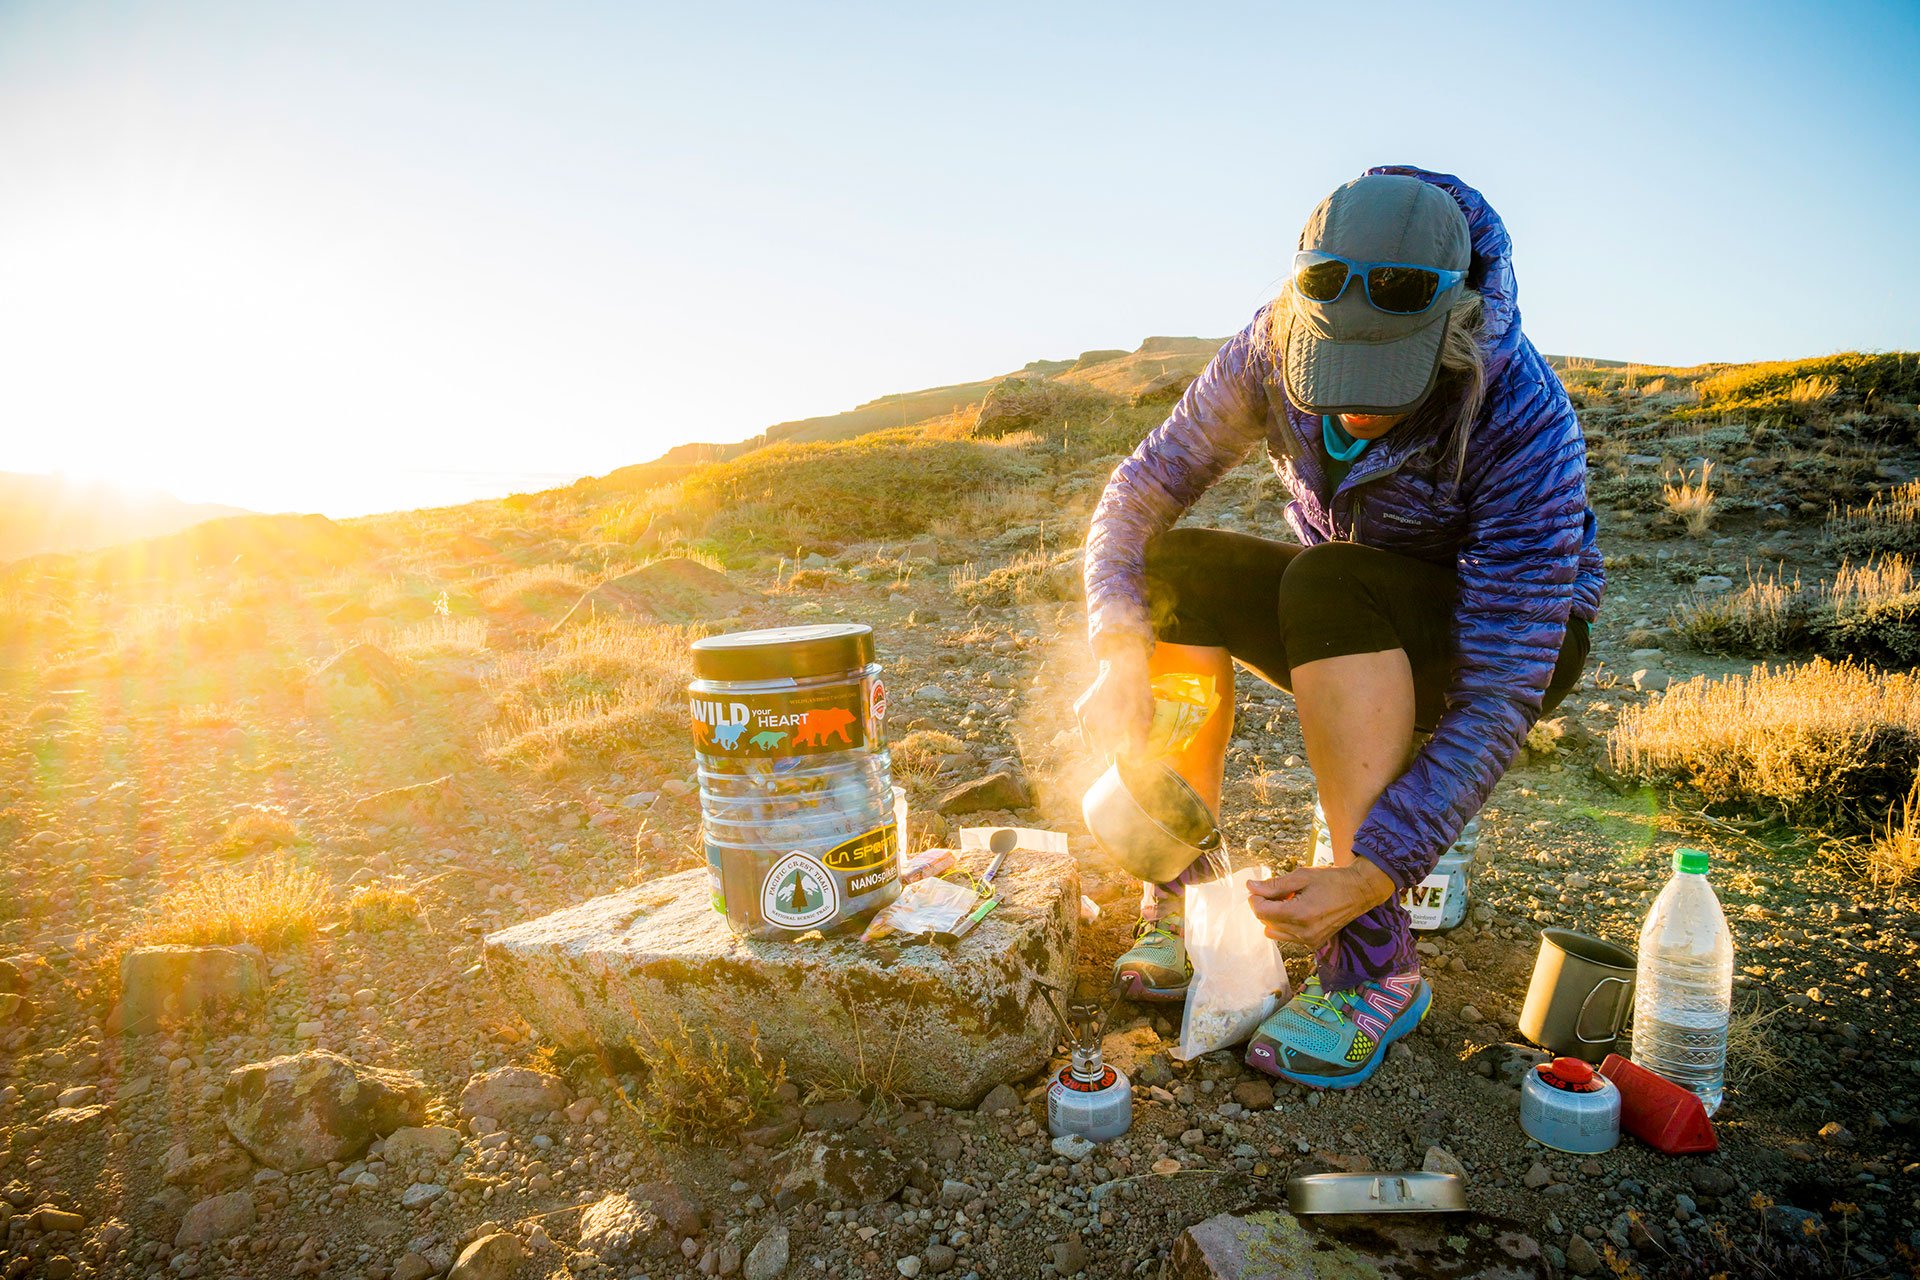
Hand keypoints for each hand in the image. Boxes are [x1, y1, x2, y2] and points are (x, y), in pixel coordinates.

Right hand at [1074, 643, 1151, 760]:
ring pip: (1090, 742)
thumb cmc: (1137, 691)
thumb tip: (1134, 763)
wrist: (1120, 666)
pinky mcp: (1078, 709)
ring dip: (1100, 740)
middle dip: (1110, 748)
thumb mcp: (1145, 716)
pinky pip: (1084, 730)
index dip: (1120, 755)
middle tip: (1122, 737)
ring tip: (1114, 727)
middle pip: (1099, 750)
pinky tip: (1105, 716)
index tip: (1126, 750)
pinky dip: (1093, 728)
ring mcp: (1083, 716)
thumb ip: (1139, 742)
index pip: (1111, 755)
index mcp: (1112, 726)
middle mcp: (1094, 722)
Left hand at [1247, 861, 1396, 951]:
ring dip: (1273, 916)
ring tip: (1287, 900)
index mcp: (1300, 915)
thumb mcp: (1301, 876)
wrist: (1359, 891)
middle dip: (1264, 906)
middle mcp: (1304, 933)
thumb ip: (1274, 885)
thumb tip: (1250, 887)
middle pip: (1266, 923)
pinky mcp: (1314, 944)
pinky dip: (1285, 924)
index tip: (1258, 888)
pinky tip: (1295, 909)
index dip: (1255, 899)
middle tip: (1275, 890)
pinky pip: (1287, 937)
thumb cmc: (1332, 880)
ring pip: (1274, 932)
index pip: (1262, 913)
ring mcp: (1310, 941)